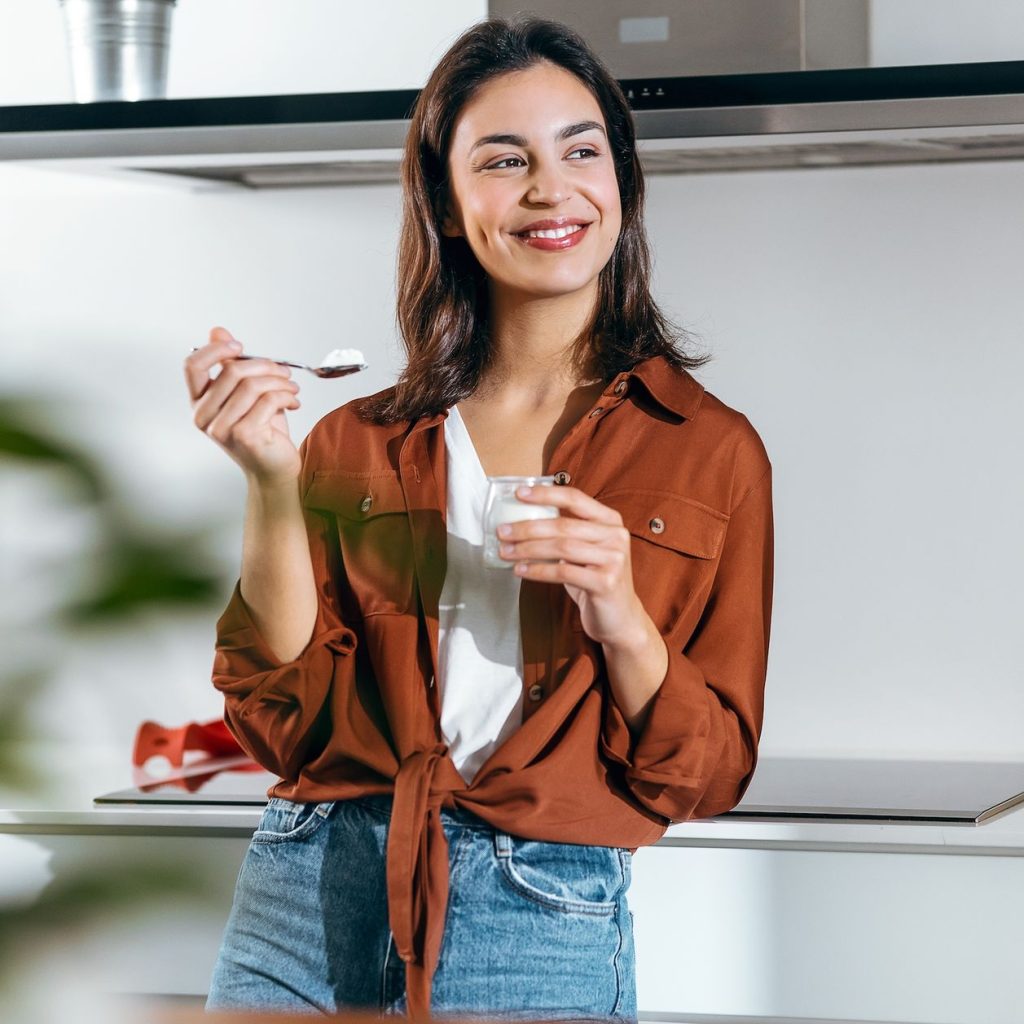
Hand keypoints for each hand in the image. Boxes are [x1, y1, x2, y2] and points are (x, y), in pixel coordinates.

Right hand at [184, 326, 301, 486]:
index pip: (192, 365)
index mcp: (199, 402)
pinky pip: (268, 400)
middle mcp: (204, 416)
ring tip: (292, 387)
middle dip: (265, 365)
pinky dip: (287, 396)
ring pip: (253, 385)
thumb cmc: (261, 430)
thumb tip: (217, 331)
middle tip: (284, 371)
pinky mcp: (244, 435)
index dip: (216, 349)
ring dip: (280, 381)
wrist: (274, 467)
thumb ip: (230, 364)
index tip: (239, 347)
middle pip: (231, 371)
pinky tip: (293, 402)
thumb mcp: (245, 393)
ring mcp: (221, 428)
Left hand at [497, 483, 650, 647]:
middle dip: (527, 528)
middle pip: (563, 525)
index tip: (519, 494)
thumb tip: (521, 523)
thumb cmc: (596, 580)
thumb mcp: (585, 551)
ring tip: (506, 551)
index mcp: (610, 520)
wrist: (621, 617)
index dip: (545, 494)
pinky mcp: (606, 582)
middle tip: (503, 531)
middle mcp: (616, 535)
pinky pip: (564, 572)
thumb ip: (566, 534)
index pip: (575, 498)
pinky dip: (538, 570)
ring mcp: (614, 559)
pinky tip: (521, 570)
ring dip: (528, 549)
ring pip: (561, 548)